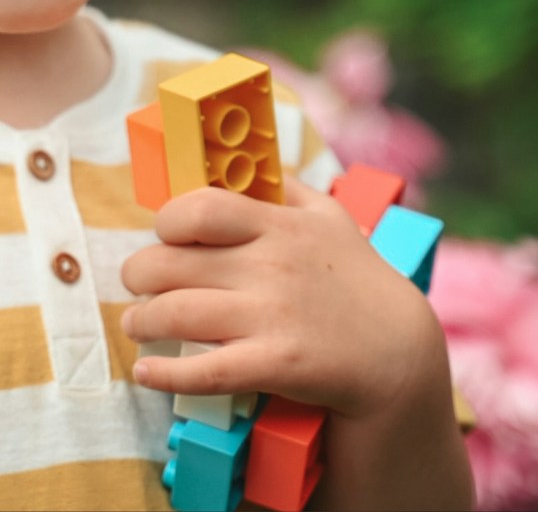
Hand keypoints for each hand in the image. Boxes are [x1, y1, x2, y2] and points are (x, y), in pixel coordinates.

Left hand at [119, 175, 446, 420]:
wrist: (401, 355)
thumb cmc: (360, 282)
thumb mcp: (330, 218)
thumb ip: (285, 189)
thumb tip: (242, 163)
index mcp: (279, 225)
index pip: (199, 207)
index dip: (166, 222)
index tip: (162, 237)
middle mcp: (272, 265)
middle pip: (172, 263)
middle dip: (139, 274)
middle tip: (136, 284)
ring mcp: (273, 315)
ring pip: (177, 314)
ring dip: (142, 321)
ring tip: (137, 324)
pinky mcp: (277, 364)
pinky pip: (205, 370)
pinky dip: (166, 373)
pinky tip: (148, 371)